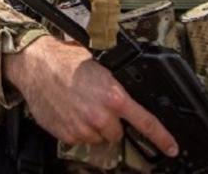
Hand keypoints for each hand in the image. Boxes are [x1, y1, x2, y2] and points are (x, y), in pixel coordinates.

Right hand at [4, 35, 178, 156]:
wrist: (35, 64)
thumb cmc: (64, 59)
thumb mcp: (99, 66)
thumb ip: (114, 87)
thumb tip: (125, 97)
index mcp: (114, 97)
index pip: (145, 122)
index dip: (161, 137)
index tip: (171, 148)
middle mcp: (100, 116)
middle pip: (116, 132)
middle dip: (110, 122)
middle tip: (96, 104)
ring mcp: (82, 128)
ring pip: (97, 136)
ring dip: (92, 126)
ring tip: (78, 104)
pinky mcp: (67, 135)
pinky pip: (78, 138)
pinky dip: (75, 128)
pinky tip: (67, 110)